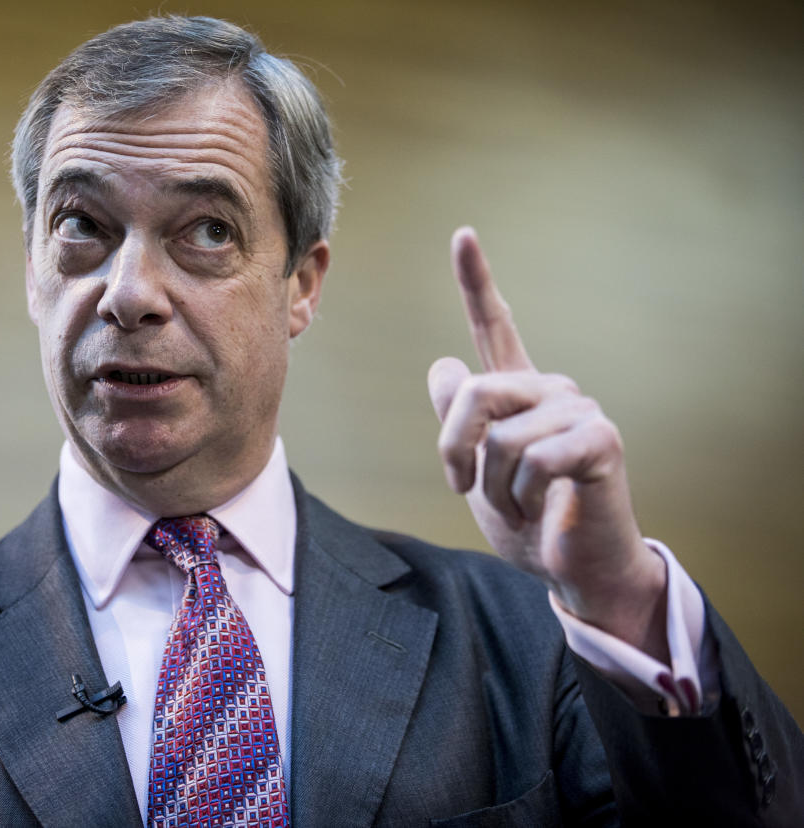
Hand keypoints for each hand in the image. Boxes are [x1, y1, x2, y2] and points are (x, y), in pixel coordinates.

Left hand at [427, 227, 667, 658]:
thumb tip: (443, 364)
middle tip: (468, 489)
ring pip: (499, 437)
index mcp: (519, 392)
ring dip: (494, 489)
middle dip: (456, 452)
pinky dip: (524, 498)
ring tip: (520, 505)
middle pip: (473, 393)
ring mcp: (579, 410)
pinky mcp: (600, 440)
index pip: (495, 326)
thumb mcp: (477, 472)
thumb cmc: (529, 520)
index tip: (463, 234)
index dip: (476, 280)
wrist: (574, 568)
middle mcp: (551, 389)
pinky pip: (533, 460)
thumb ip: (460, 421)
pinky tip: (545, 509)